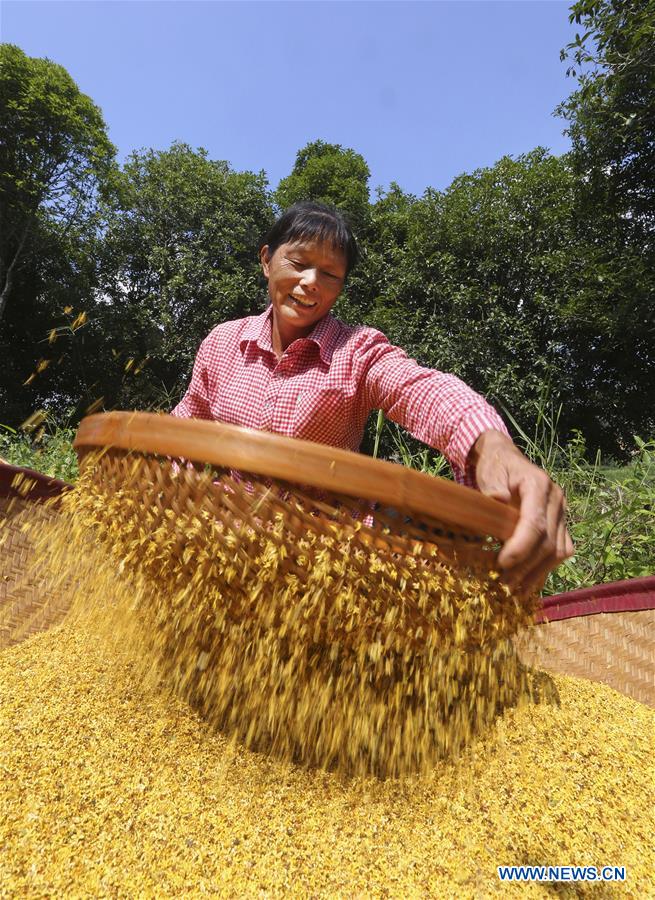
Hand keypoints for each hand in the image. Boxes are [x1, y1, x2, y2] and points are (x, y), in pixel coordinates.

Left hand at [469, 430, 573, 595]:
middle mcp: (557, 500)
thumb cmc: (495, 467)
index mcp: (539, 486)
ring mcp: (562, 513)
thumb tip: (499, 499)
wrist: (505, 459)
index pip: (536, 523)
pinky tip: (530, 582)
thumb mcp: (490, 472)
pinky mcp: (562, 524)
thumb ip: (493, 486)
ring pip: (558, 551)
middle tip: (503, 582)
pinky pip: (561, 551)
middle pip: (548, 542)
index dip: (521, 547)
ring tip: (515, 588)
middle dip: (526, 566)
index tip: (502, 563)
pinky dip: (546, 569)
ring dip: (537, 573)